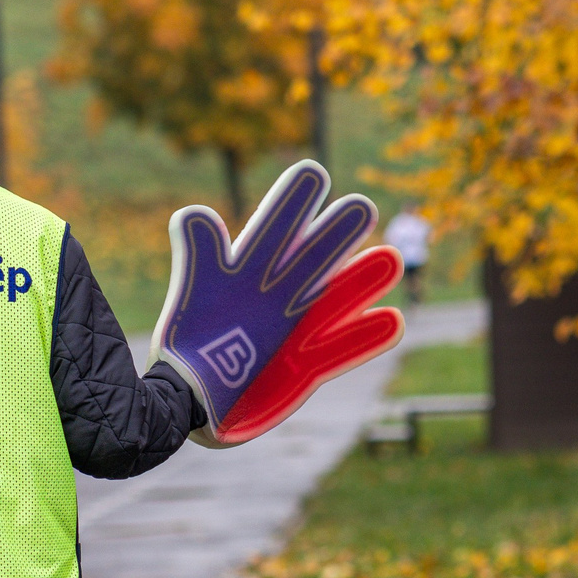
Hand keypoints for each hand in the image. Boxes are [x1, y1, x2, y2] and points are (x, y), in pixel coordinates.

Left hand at [150, 159, 404, 445]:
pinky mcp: (306, 370)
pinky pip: (340, 352)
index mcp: (245, 272)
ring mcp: (294, 332)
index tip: (314, 175)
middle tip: (361, 208)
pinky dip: (366, 338)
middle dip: (337, 233)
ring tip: (392, 259)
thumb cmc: (184, 347)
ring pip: (336, 301)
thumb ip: (198, 257)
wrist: (186, 402)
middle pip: (314, 258)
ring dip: (362, 282)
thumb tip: (195, 216)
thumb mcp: (191, 296)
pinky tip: (393, 321)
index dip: (294, 202)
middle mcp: (275, 295)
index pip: (275, 228)